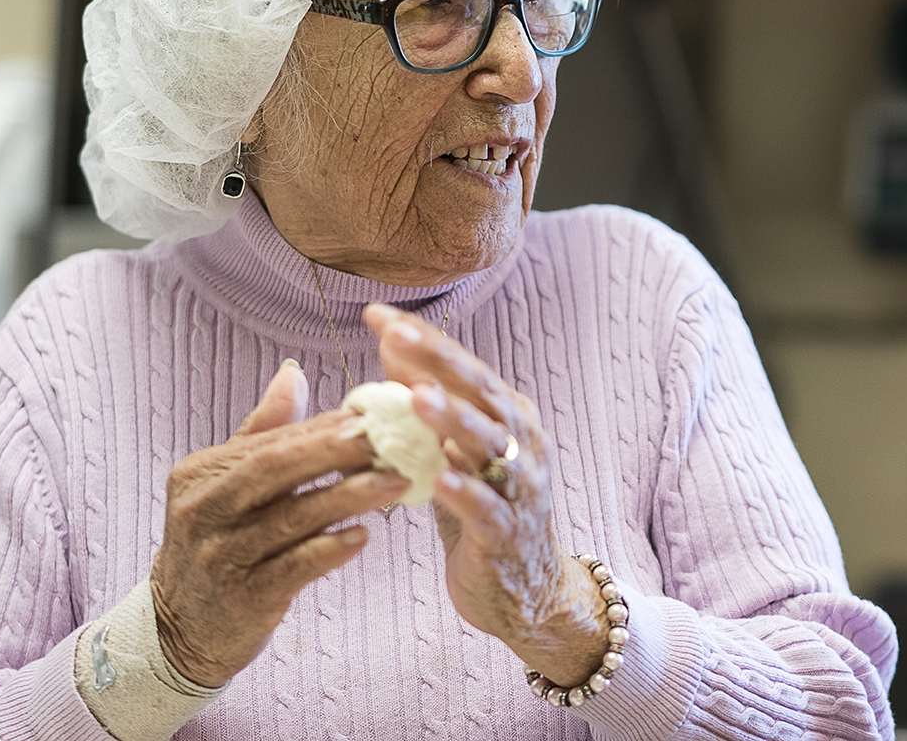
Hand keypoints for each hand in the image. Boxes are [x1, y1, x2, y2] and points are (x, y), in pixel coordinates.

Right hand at [148, 360, 407, 686]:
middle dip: (336, 451)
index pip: (270, 443)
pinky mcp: (242, 599)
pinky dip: (330, 549)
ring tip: (396, 482)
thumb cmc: (217, 544)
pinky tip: (364, 536)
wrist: (178, 629)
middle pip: (275, 470)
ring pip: (293, 518)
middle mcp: (203, 511)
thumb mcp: (224, 486)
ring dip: (349, 496)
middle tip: (390, 439)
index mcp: (201, 474)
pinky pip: (293, 567)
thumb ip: (261, 432)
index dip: (323, 428)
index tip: (374, 415)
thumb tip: (293, 373)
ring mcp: (220, 557)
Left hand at [363, 304, 608, 686]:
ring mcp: (520, 488)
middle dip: (438, 363)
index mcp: (508, 417)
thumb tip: (391, 342)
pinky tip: (438, 479)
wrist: (530, 592)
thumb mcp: (456, 450)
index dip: (424, 340)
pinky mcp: (508, 533)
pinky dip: (465, 491)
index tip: (377, 314)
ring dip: (454, 419)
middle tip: (397, 335)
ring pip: (489, 446)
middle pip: (481, 393)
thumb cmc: (484, 510)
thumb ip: (431, 400)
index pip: (464, 367)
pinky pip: (488, 509)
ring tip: (417, 398)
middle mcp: (522, 444)